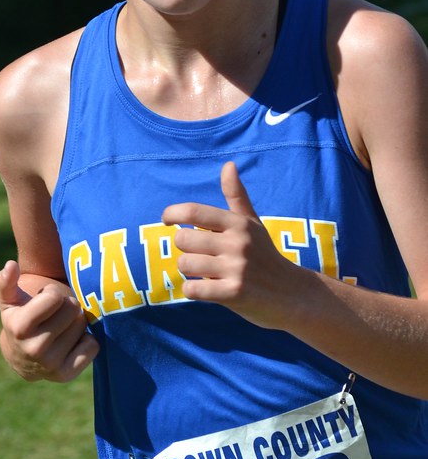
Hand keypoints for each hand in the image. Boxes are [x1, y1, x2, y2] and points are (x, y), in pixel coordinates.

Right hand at [0, 260, 99, 381]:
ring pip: (83, 325)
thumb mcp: (9, 301)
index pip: (56, 298)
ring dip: (76, 322)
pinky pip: (93, 346)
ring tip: (61, 327)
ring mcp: (51, 364)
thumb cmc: (19, 319)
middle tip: (55, 314)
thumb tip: (10, 265)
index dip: (52, 294)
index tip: (44, 301)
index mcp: (20, 327)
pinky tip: (71, 341)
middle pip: (73, 309)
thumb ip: (7, 281)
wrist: (21, 358)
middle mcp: (34, 348)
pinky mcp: (66, 374)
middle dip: (66, 306)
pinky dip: (86, 340)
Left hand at [161, 161, 296, 328]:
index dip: (172, 213)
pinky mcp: (234, 293)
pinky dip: (191, 290)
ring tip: (205, 272)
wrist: (292, 294)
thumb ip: (236, 196)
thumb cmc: (265, 255)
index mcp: (238, 223)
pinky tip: (204, 289)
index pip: (194, 211)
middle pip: (183, 239)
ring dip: (189, 270)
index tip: (166, 220)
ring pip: (185, 264)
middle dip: (184, 248)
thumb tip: (229, 164)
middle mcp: (237, 243)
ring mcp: (236, 269)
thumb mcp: (252, 224)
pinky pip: (192, 289)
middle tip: (198, 254)